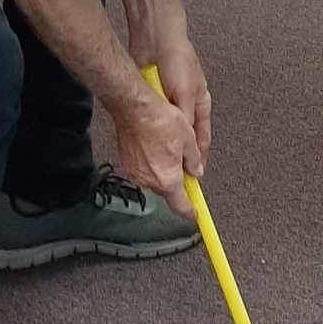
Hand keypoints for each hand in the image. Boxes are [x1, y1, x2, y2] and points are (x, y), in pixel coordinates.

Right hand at [113, 89, 201, 220]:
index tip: (194, 215)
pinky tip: (154, 144)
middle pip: (167, 190)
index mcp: (167, 179)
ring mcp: (136, 173)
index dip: (190, 212)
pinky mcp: (126, 163)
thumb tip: (196, 170)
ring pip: (154, 178)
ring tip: (167, 145)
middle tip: (182, 162)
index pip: (180, 206)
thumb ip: (194, 160)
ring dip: (162, 169)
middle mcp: (149, 180)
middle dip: (176, 180)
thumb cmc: (159, 120)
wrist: (134, 108)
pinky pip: (143, 169)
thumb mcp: (188, 139)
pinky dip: (150, 161)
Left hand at [154, 37, 211, 169]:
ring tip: (155, 161)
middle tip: (170, 173)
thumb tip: (193, 151)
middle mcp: (186, 106)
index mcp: (201, 105)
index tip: (194, 178)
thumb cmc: (177, 61)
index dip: (199, 160)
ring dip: (161, 144)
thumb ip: (188, 124)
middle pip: (183, 139)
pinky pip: (151, 121)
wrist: (154, 38)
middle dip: (177, 155)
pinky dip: (148, 131)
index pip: (202, 140)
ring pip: (165, 132)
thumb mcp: (185, 95)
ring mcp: (168, 103)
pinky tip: (142, 142)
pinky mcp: (152, 98)